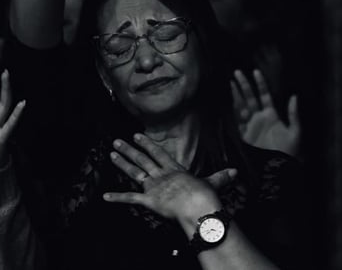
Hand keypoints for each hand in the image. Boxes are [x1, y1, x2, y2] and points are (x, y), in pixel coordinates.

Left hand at [104, 134, 235, 224]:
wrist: (197, 205)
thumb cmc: (204, 195)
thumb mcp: (213, 183)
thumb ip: (221, 177)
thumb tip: (235, 171)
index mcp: (175, 169)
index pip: (158, 153)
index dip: (147, 144)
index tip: (137, 135)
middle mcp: (162, 174)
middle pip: (142, 159)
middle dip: (129, 150)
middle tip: (117, 141)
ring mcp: (154, 186)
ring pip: (134, 172)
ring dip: (122, 163)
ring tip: (112, 154)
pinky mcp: (148, 199)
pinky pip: (130, 198)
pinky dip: (117, 197)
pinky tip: (105, 196)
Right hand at [231, 69, 299, 157]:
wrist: (278, 169)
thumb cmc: (290, 151)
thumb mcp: (296, 132)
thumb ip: (294, 115)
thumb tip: (294, 96)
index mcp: (271, 115)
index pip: (264, 95)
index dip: (260, 84)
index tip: (255, 71)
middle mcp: (259, 118)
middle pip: (250, 98)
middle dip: (244, 85)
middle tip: (237, 72)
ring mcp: (250, 126)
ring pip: (241, 107)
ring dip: (236, 95)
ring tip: (230, 82)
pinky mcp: (243, 136)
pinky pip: (236, 121)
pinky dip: (232, 111)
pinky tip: (228, 102)